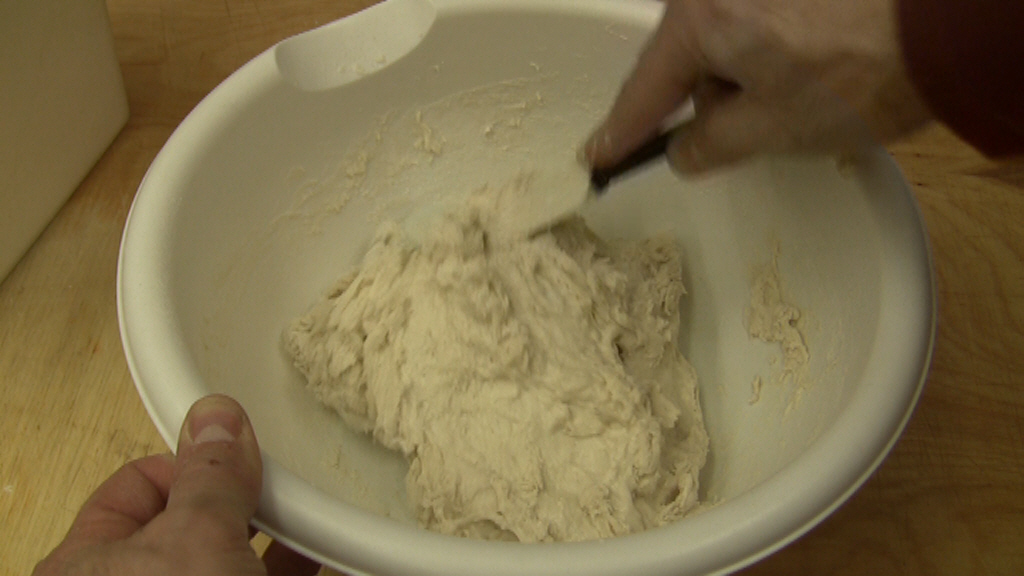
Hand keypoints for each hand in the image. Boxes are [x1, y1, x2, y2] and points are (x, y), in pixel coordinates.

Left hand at [33, 395, 320, 575]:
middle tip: (275, 487)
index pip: (137, 481)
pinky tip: (318, 551)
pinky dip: (289, 560)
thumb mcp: (197, 538)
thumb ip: (210, 475)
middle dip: (240, 498)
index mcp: (87, 563)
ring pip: (228, 552)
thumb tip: (217, 417)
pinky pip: (259, 575)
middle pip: (191, 515)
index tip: (237, 450)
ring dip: (273, 530)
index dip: (191, 460)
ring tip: (309, 516)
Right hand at [585, 0, 932, 172]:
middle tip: (745, 136)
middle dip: (708, 103)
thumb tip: (681, 151)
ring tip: (802, 101)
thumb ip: (707, 146)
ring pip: (726, 44)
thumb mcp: (768, 129)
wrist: (945, 26)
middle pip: (687, 62)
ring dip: (745, 80)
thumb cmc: (853, 76)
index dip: (620, 133)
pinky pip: (756, 26)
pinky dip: (769, 57)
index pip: (644, 90)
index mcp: (701, 20)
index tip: (595, 158)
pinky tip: (812, 74)